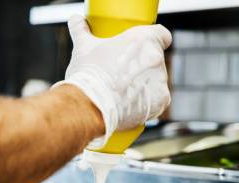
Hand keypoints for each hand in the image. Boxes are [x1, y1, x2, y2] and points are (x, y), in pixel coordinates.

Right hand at [59, 14, 171, 140]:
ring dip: (144, 85)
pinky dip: (146, 103)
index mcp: (144, 39)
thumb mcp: (83, 47)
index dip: (155, 41)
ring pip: (156, 81)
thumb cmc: (89, 75)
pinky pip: (157, 100)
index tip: (144, 48)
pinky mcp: (161, 101)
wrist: (90, 106)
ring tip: (123, 92)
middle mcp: (157, 58)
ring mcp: (161, 81)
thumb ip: (81, 30)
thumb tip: (76, 21)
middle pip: (155, 61)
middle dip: (142, 66)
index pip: (162, 35)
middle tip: (123, 73)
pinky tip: (130, 104)